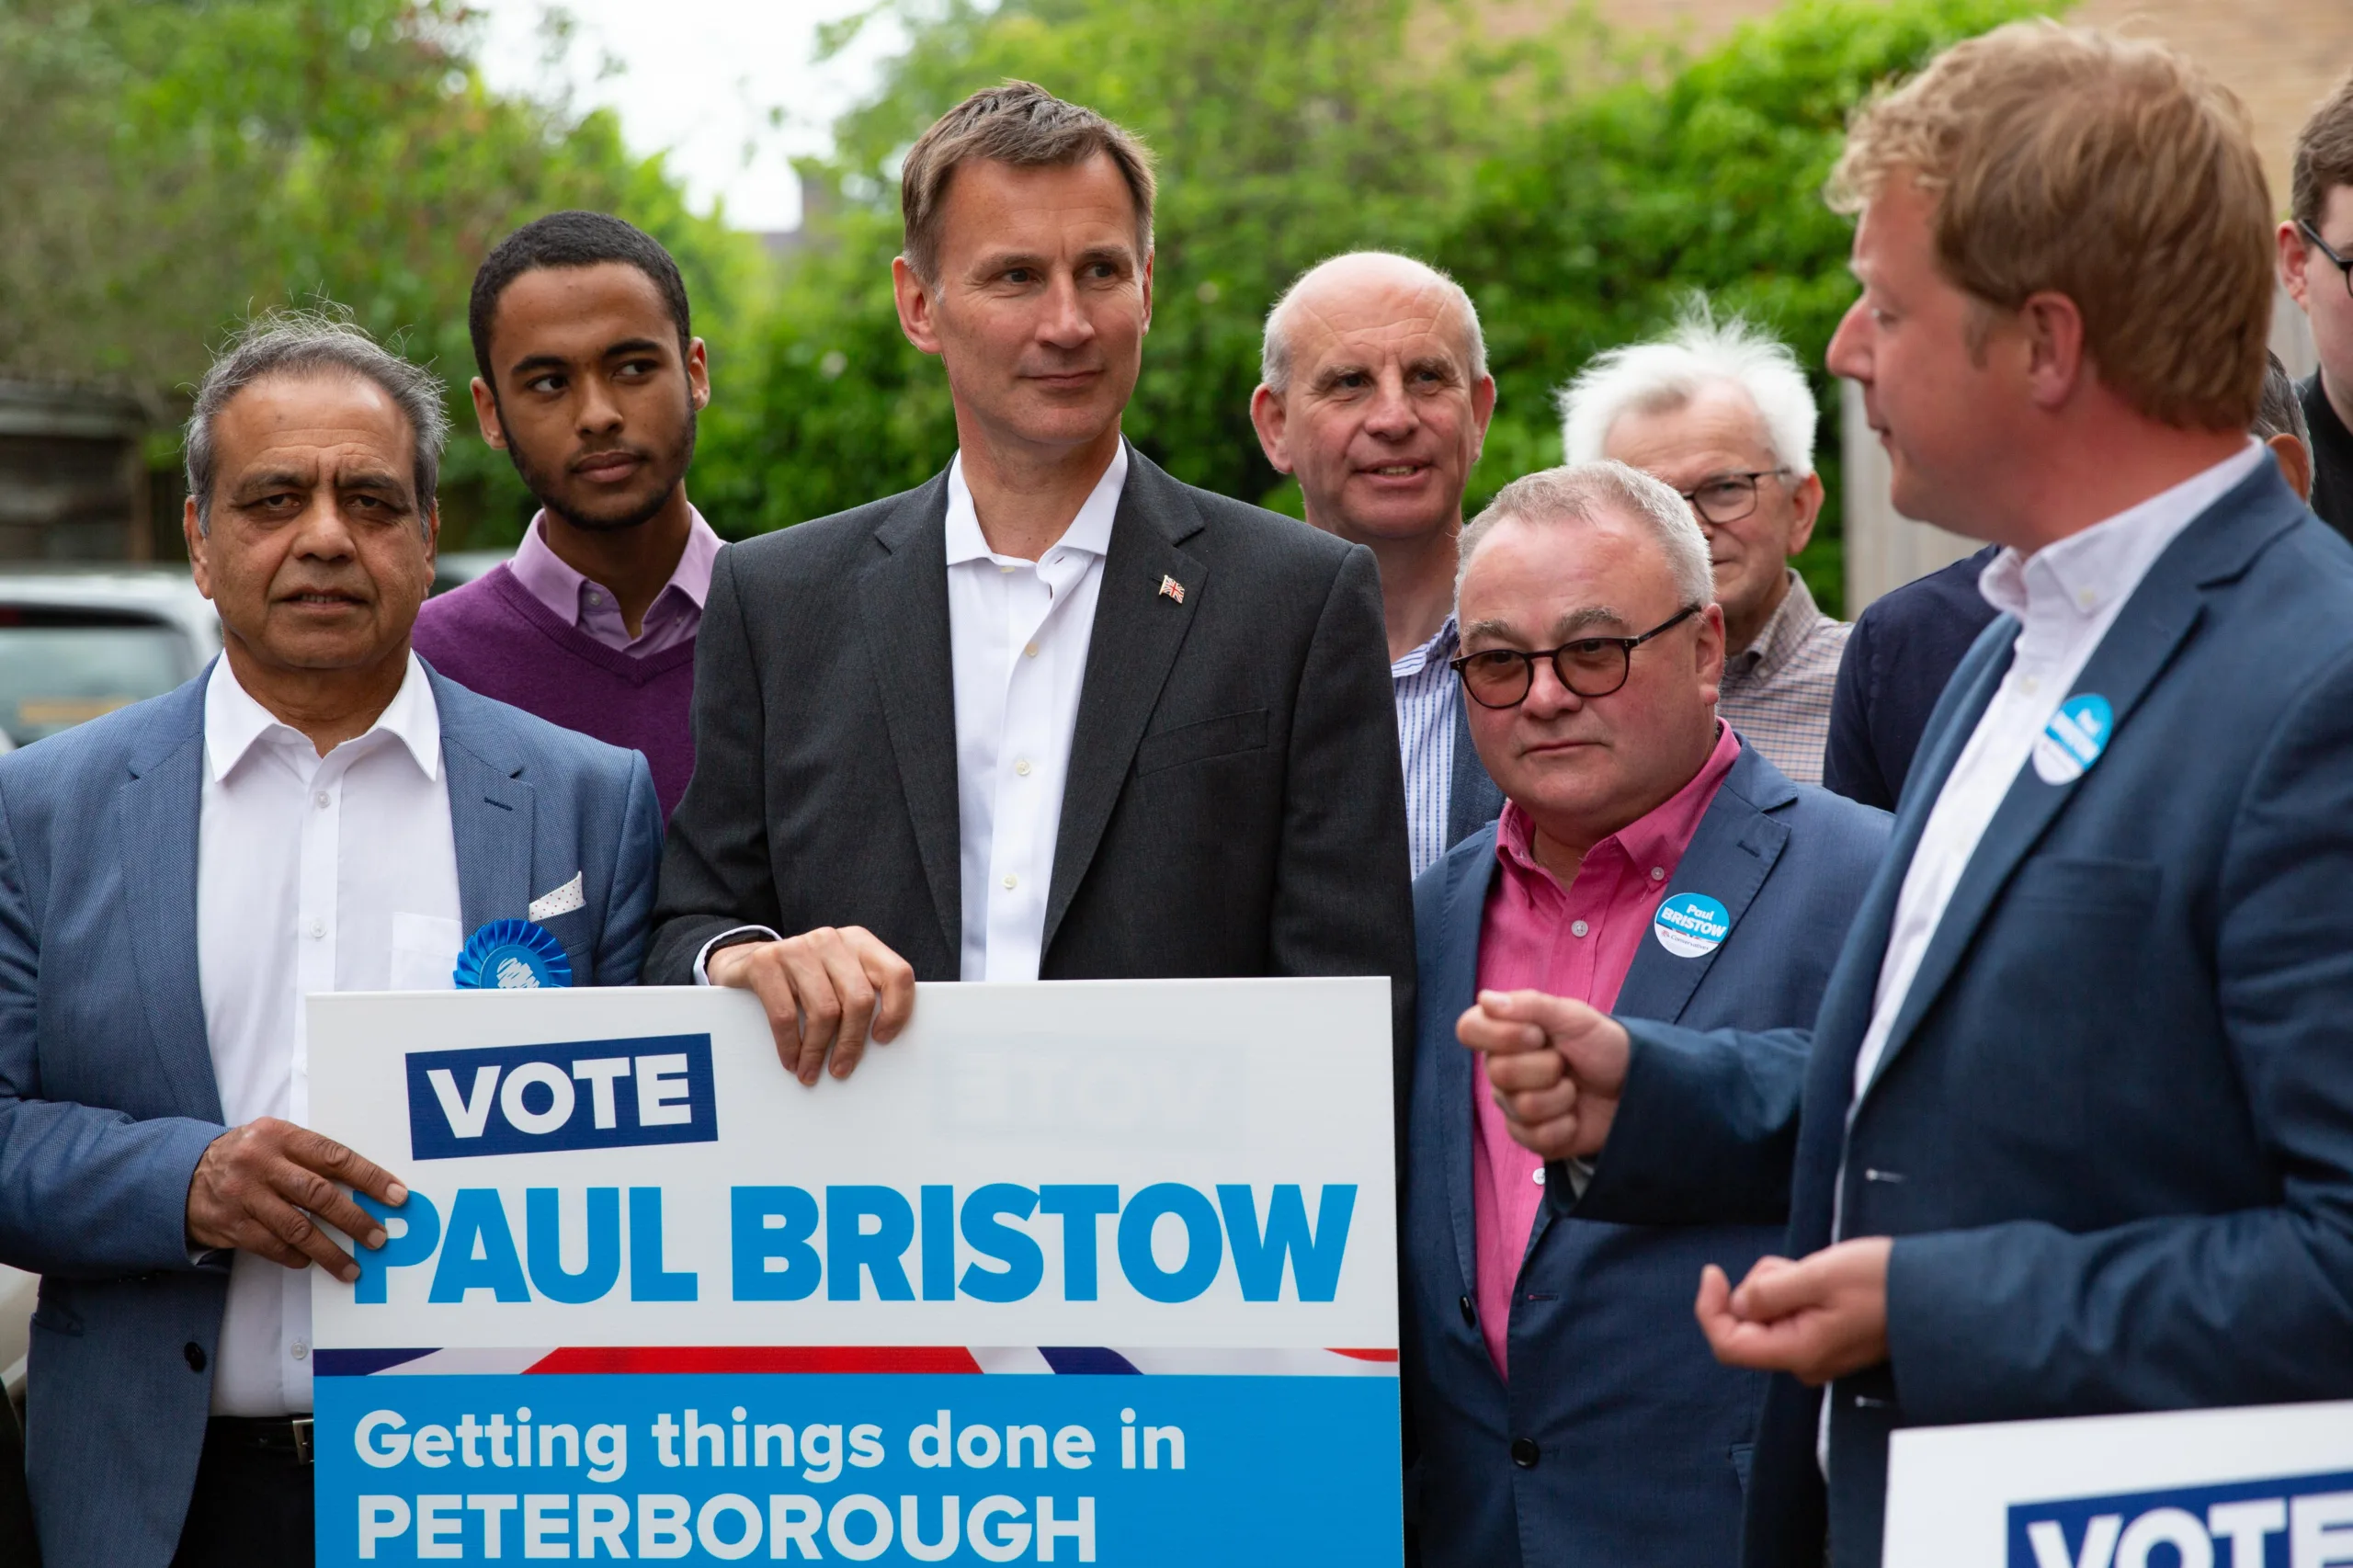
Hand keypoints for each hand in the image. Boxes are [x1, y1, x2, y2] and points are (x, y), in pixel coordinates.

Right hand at [186, 1118, 407, 1283]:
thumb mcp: (274, 1140)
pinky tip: (308, 1261)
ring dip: (329, 1251)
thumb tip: (366, 1185)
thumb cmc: (246, 1156)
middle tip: (379, 1238)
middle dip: (354, 1219)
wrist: (180, 1173)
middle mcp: (261, 1163)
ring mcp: (243, 1195)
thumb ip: (311, 1156)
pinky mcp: (229, 1224)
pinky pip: (271, 1245)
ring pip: (296, 1227)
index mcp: (279, 1136)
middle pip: (318, 1194)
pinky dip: (294, 1256)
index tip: (397, 1196)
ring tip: (352, 1267)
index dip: (369, 1177)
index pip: (334, 1156)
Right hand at [706, 925, 915, 1085]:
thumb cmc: (803, 979)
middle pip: (858, 999)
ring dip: (817, 1051)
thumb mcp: (837, 977)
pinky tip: (791, 1060)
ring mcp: (797, 948)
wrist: (746, 960)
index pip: (896, 974)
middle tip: (841, 1069)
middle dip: (852, 1042)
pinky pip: (785, 1015)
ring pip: (824, 1010)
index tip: (882, 1039)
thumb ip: (859, 995)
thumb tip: (880, 1044)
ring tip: (811, 1071)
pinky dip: (790, 1046)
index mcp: (859, 942)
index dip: (897, 1011)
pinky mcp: (765, 962)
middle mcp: (830, 940)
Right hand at [1456, 988, 1631, 1160]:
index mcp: (1505, 1035)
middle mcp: (1502, 1070)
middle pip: (1499, 1073)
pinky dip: (1564, 1126)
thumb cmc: (1602, 1046)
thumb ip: (1530, 1005)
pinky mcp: (1531, 1137)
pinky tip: (1574, 1116)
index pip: (1469, 1029)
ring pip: (1521, 1106)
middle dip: (1546, 1067)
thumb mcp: (1573, 1016)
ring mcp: (1514, 1105)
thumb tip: (1485, 999)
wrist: (1635, 1086)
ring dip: (1560, 1097)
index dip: (1501, 1035)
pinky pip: (1534, 1136)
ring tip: (1574, 1089)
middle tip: (1566, 1063)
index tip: (1536, 1035)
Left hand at [1693, 1237, 1892, 1384]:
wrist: (1932, 1290)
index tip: (1712, 1271)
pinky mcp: (1825, 1339)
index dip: (1709, 1309)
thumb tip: (1738, 1304)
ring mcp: (1815, 1352)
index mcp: (1798, 1353)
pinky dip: (1796, 1290)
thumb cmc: (1879, 1281)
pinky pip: (1791, 1312)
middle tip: (1797, 1268)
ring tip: (1818, 1273)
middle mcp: (1803, 1362)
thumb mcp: (1817, 1276)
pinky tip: (1825, 1281)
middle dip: (1759, 1286)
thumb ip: (1769, 1292)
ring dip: (1780, 1284)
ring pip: (1768, 1313)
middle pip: (1748, 1323)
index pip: (1728, 1345)